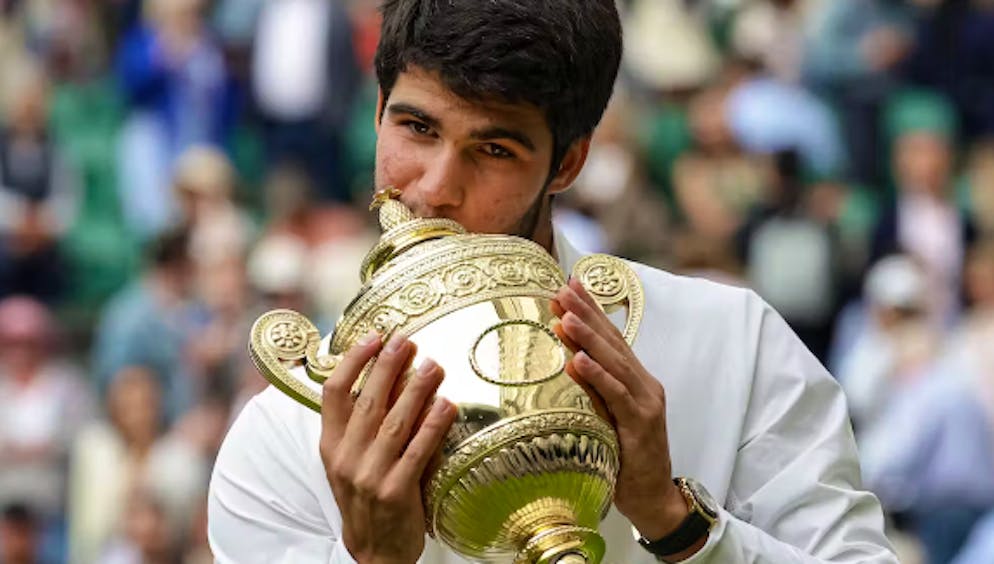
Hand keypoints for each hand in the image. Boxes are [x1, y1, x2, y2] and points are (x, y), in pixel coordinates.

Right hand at [319, 332, 456, 562]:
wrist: (372, 553)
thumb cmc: (366, 500)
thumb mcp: (351, 461)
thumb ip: (362, 425)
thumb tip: (389, 377)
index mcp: (331, 446)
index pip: (334, 393)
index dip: (353, 361)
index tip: (373, 337)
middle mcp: (346, 457)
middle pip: (367, 401)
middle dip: (388, 365)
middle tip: (407, 339)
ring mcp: (369, 475)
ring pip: (395, 422)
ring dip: (416, 389)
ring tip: (434, 365)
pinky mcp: (395, 491)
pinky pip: (418, 451)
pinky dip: (433, 425)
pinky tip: (448, 405)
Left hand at [552, 279, 693, 547]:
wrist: (655, 498)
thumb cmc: (626, 459)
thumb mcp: (606, 418)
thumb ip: (594, 391)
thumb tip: (566, 362)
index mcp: (635, 380)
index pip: (610, 338)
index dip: (591, 310)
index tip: (568, 284)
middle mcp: (644, 385)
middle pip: (612, 342)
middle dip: (586, 313)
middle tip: (561, 289)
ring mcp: (645, 403)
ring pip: (614, 363)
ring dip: (588, 337)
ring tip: (566, 315)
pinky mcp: (642, 425)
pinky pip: (616, 396)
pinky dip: (597, 377)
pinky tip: (578, 360)